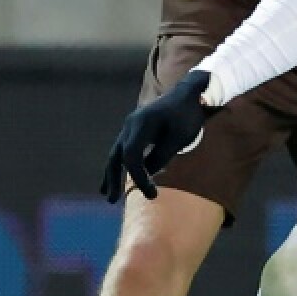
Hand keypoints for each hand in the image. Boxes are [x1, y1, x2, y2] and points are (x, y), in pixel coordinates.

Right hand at [101, 70, 211, 201]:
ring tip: (108, 195)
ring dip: (112, 174)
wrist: (188, 94)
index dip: (139, 177)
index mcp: (142, 124)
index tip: (152, 194)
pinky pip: (122, 150)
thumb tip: (146, 173)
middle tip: (113, 200)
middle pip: (117, 155)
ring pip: (116, 153)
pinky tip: (113, 179)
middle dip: (114, 179)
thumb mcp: (179, 137)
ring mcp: (130, 126)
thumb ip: (161, 156)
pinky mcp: (134, 130)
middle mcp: (131, 125)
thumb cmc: (187, 115)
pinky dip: (118, 165)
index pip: (132, 157)